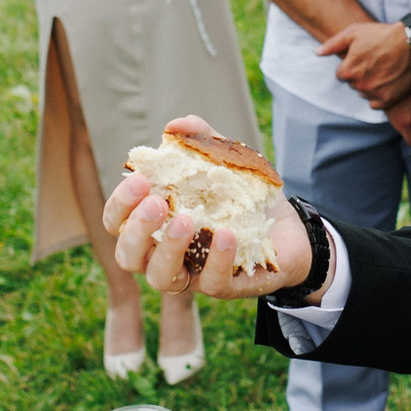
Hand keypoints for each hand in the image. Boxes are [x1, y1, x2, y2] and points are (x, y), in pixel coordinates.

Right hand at [101, 116, 311, 299]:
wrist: (291, 228)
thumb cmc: (245, 197)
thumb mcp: (225, 162)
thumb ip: (201, 140)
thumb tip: (177, 125)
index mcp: (156, 225)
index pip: (119, 222)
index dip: (120, 204)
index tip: (139, 178)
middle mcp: (166, 253)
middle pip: (128, 256)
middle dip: (137, 230)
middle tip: (157, 203)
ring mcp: (194, 274)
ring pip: (161, 278)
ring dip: (168, 249)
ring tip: (186, 220)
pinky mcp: (226, 286)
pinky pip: (212, 283)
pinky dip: (217, 259)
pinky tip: (226, 234)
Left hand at [317, 19, 410, 107]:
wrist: (410, 41)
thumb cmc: (380, 34)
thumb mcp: (353, 33)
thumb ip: (332, 44)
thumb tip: (317, 52)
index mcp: (348, 70)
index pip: (342, 75)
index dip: (351, 65)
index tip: (362, 58)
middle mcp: (359, 84)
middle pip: (353, 84)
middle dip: (360, 75)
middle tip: (374, 63)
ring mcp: (374, 93)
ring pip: (365, 93)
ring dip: (370, 85)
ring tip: (383, 71)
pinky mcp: (388, 99)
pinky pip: (376, 104)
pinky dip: (380, 95)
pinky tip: (387, 82)